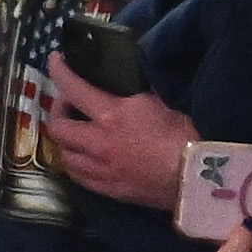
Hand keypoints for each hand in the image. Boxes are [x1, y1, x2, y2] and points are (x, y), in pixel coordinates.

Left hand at [39, 52, 191, 211]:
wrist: (197, 179)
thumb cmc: (186, 136)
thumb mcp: (158, 103)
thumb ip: (134, 94)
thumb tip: (124, 83)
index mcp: (112, 115)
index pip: (74, 88)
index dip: (59, 71)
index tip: (54, 60)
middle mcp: (99, 142)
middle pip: (58, 127)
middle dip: (58, 112)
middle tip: (68, 106)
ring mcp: (100, 169)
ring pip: (64, 156)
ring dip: (66, 142)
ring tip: (76, 136)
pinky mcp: (108, 190)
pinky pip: (79, 178)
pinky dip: (77, 165)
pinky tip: (86, 161)